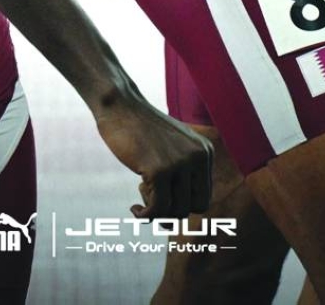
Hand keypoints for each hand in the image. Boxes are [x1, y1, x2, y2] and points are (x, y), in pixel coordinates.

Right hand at [94, 94, 212, 218]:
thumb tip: (175, 220)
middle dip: (171, 210)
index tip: (162, 196)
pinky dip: (145, 216)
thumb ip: (182, 174)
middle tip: (151, 198)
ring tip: (140, 195)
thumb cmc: (140, 129)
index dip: (181, 203)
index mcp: (205, 151)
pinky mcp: (159, 170)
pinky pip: (158, 209)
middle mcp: (198, 156)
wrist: (119, 104)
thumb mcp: (171, 147)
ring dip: (156, 212)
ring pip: (176, 211)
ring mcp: (180, 163)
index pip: (203, 197)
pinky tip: (134, 209)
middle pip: (193, 207)